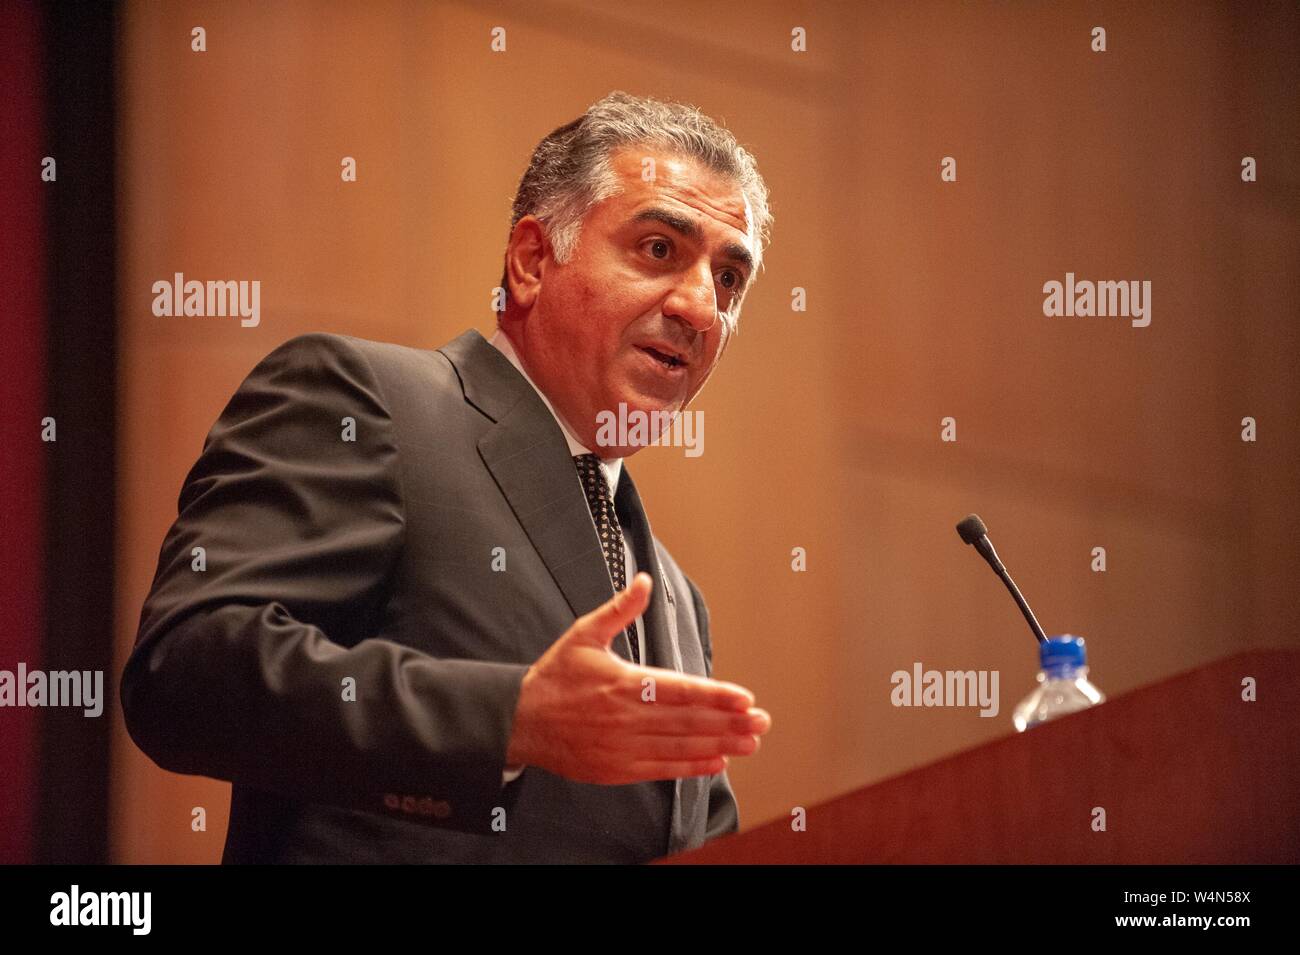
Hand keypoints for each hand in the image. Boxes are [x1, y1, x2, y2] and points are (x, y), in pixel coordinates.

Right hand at [505, 572, 770, 784]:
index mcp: (623, 683)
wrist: (520, 721)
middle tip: (761, 722)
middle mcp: (628, 718)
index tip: (743, 698)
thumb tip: (644, 582)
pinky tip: (717, 762)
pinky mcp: (619, 768)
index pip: (679, 691)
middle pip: (689, 722)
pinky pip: (663, 769)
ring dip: (720, 745)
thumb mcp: (584, 634)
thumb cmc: (554, 677)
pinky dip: (692, 767)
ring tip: (750, 743)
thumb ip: (620, 610)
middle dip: (729, 722)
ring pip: (681, 747)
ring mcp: (624, 747)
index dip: (715, 695)